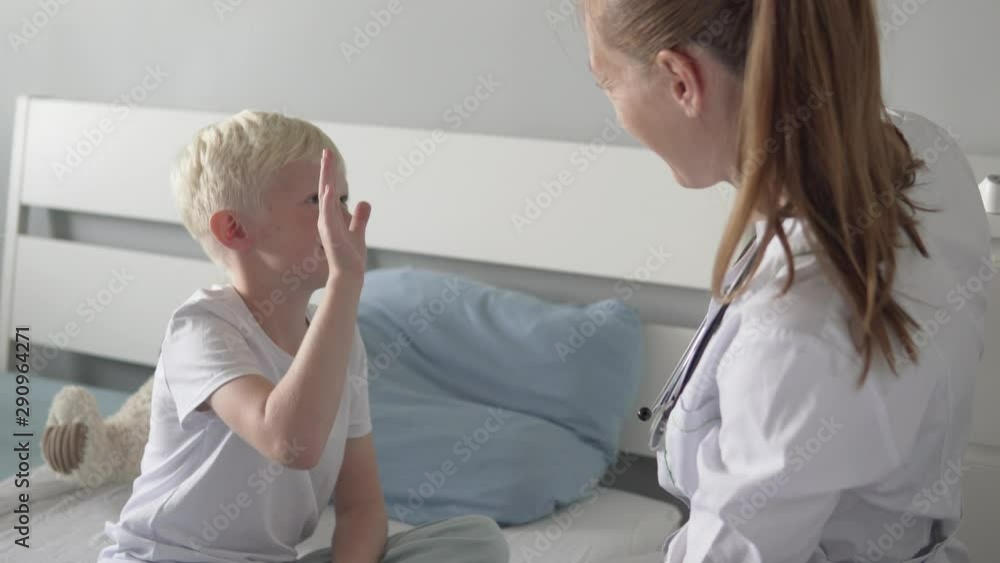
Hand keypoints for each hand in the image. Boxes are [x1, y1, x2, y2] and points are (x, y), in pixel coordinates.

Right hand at [317, 148, 370, 277]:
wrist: (349, 276)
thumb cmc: (351, 257)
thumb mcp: (358, 231)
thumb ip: (360, 217)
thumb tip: (365, 202)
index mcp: (332, 217)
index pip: (329, 191)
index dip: (329, 173)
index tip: (329, 155)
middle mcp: (326, 219)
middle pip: (324, 190)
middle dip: (326, 170)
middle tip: (326, 150)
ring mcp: (327, 227)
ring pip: (324, 199)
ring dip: (325, 180)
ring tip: (326, 161)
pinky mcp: (330, 236)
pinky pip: (327, 216)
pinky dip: (327, 203)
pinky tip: (328, 189)